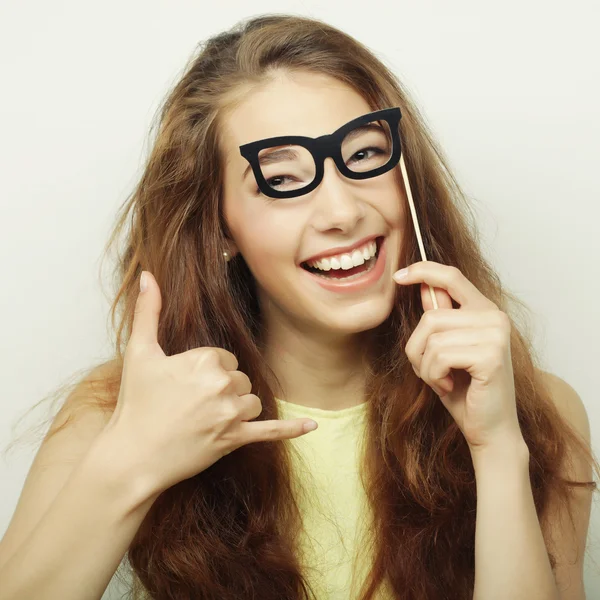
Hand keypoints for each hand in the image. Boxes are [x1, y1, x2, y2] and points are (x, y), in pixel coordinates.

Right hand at [106, 271, 317, 494]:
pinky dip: (291, 429)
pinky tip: (311, 426)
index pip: (225, 357)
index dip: (207, 371)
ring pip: (252, 401)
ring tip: (206, 419)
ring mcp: (231, 414)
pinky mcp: (235, 439)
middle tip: (191, 405)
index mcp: (205, 358)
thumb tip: (148, 276)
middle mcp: (223, 383)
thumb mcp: (138, 352)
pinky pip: (270, 431)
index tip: (185, 386)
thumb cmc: (135, 403)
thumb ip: (147, 311)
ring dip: (237, 408)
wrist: (132, 457)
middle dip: (223, 389)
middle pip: (240, 378)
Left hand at [393, 261, 523, 452]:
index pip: (452, 277)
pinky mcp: (490, 355)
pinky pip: (439, 355)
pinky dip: (433, 375)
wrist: (487, 429)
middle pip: (431, 316)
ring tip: (441, 380)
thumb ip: (439, 319)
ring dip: (425, 366)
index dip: (424, 271)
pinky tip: (449, 387)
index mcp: (484, 311)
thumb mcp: (443, 351)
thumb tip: (424, 288)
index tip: (398, 276)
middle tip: (430, 371)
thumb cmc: (464, 391)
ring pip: (432, 337)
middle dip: (417, 348)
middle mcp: (494, 317)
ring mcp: (496, 334)